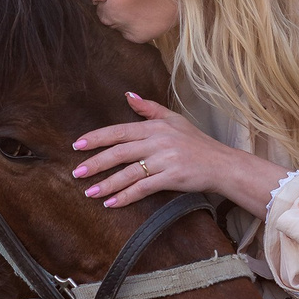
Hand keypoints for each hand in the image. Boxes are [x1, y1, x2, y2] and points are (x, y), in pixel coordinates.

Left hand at [72, 91, 276, 210]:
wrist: (221, 164)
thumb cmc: (197, 142)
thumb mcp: (174, 119)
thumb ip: (149, 108)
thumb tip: (127, 95)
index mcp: (155, 127)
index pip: (119, 131)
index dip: (98, 138)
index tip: (78, 144)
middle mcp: (157, 141)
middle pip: (119, 152)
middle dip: (96, 162)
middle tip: (77, 172)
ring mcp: (165, 160)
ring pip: (129, 173)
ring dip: (107, 184)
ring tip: (89, 192)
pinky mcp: (172, 177)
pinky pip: (143, 188)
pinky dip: (126, 196)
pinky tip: (111, 203)